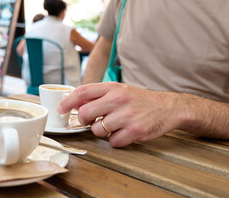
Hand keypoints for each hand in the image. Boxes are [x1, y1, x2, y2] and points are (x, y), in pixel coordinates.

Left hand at [57, 82, 182, 146]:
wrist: (167, 107)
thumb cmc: (138, 100)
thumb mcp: (119, 90)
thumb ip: (98, 95)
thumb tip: (75, 103)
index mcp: (112, 87)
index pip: (82, 91)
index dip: (68, 101)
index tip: (60, 109)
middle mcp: (118, 99)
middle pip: (85, 113)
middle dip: (83, 120)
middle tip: (90, 121)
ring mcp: (127, 115)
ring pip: (98, 130)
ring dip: (101, 131)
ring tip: (113, 125)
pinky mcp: (135, 131)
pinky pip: (113, 142)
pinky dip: (115, 140)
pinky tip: (124, 132)